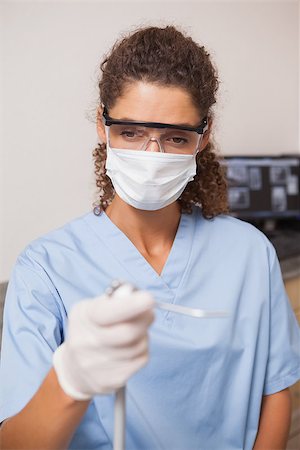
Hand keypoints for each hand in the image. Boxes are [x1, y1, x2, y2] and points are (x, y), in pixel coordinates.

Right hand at [53, 284, 154, 399]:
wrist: (74, 369)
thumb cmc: (91, 329)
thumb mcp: (95, 307)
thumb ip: (115, 299)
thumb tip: (130, 293)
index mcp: (84, 317)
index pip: (107, 312)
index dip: (130, 305)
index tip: (148, 299)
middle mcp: (86, 342)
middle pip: (128, 332)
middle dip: (145, 320)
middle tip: (149, 313)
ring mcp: (97, 364)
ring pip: (138, 346)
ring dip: (143, 336)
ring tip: (135, 332)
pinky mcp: (110, 380)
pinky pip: (140, 360)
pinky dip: (142, 351)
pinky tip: (132, 348)